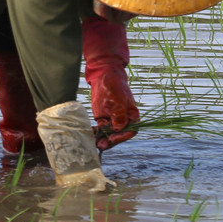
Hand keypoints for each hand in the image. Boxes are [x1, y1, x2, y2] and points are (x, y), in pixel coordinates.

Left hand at [83, 16, 138, 150]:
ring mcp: (112, 120)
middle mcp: (123, 120)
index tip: (112, 138)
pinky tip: (91, 135)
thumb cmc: (115, 86)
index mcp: (131, 116)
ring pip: (109, 134)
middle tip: (101, 145)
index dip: (121, 136)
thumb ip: (119, 114)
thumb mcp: (118, 100)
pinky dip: (96, 134)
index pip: (129, 131)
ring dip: (103, 140)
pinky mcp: (103, 119)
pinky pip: (101, 129)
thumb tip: (118, 128)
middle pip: (118, 135)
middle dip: (110, 141)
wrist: (104, 76)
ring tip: (96, 144)